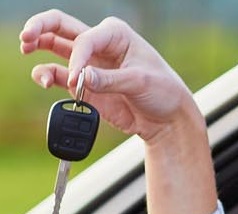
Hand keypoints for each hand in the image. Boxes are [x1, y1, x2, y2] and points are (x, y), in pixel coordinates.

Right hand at [20, 9, 216, 213]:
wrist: (167, 119)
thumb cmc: (164, 92)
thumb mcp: (141, 83)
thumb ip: (110, 80)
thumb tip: (82, 77)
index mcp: (117, 34)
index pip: (85, 39)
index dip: (77, 58)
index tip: (77, 80)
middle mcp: (99, 43)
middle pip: (60, 26)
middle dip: (40, 27)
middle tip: (26, 37)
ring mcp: (89, 63)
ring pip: (53, 46)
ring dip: (37, 47)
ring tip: (27, 51)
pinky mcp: (83, 83)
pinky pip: (56, 74)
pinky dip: (46, 76)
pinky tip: (44, 81)